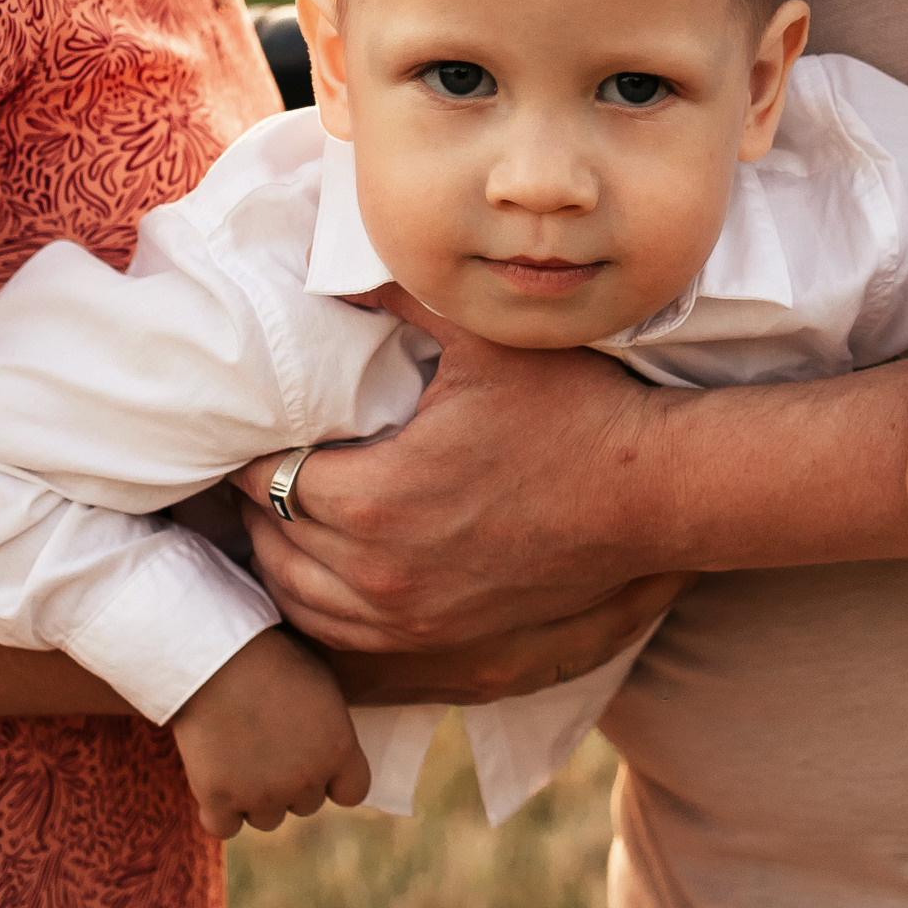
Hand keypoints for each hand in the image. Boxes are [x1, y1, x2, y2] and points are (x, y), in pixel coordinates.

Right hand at [170, 626, 372, 839]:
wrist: (214, 654)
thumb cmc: (270, 656)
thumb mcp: (320, 683)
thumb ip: (330, 726)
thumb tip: (329, 747)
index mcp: (339, 749)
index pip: (353, 792)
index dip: (334, 779)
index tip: (315, 761)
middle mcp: (306, 780)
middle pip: (305, 804)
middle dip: (290, 782)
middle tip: (266, 745)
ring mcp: (262, 794)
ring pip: (266, 818)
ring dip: (255, 797)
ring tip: (237, 755)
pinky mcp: (219, 799)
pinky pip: (223, 826)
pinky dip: (217, 809)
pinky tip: (214, 779)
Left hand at [234, 289, 687, 674]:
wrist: (654, 494)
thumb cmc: (574, 411)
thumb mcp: (484, 340)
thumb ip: (401, 298)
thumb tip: (338, 269)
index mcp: (377, 497)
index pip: (268, 476)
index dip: (254, 446)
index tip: (258, 419)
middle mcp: (382, 572)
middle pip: (272, 537)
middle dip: (257, 494)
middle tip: (261, 452)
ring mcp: (412, 616)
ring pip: (296, 593)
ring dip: (277, 551)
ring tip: (278, 506)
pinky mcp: (440, 638)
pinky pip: (339, 632)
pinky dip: (313, 599)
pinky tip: (317, 565)